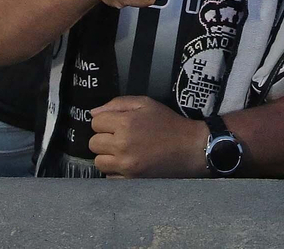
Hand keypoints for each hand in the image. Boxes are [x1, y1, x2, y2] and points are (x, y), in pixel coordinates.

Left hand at [88, 96, 207, 177]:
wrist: (190, 148)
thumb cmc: (168, 123)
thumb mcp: (146, 104)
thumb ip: (117, 104)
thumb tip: (93, 113)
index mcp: (125, 123)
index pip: (95, 122)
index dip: (105, 121)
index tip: (117, 123)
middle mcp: (122, 145)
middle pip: (93, 143)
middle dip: (104, 138)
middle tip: (120, 137)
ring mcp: (126, 165)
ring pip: (99, 162)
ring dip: (107, 156)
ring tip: (123, 151)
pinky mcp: (131, 180)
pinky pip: (109, 176)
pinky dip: (115, 171)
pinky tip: (129, 163)